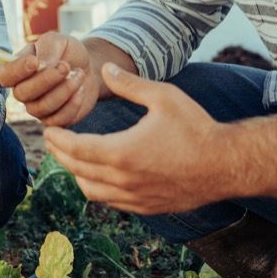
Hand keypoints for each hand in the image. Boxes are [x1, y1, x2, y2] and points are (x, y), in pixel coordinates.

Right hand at [0, 32, 99, 127]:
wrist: (89, 67)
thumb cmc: (68, 52)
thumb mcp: (58, 41)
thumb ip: (47, 49)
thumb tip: (40, 66)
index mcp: (17, 70)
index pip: (5, 76)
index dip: (17, 71)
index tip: (34, 61)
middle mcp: (23, 91)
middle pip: (22, 93)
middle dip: (45, 80)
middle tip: (65, 66)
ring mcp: (36, 108)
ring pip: (41, 107)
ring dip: (64, 90)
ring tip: (79, 74)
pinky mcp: (54, 119)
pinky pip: (57, 120)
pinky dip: (72, 104)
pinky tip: (81, 89)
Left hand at [44, 63, 228, 214]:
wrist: (227, 165)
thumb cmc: (197, 127)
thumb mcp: (163, 96)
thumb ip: (130, 83)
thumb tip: (106, 70)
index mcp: (121, 152)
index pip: (74, 149)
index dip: (58, 139)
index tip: (49, 130)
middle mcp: (123, 180)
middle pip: (77, 170)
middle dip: (61, 155)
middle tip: (54, 141)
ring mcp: (134, 198)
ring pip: (91, 191)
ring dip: (77, 174)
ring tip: (74, 157)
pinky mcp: (146, 208)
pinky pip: (111, 202)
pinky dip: (98, 189)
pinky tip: (100, 175)